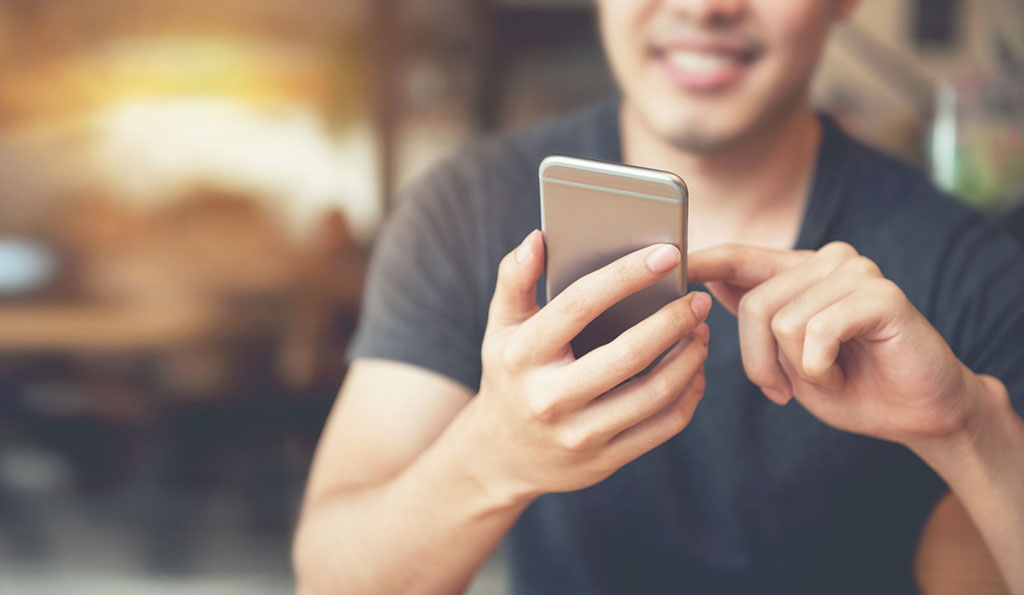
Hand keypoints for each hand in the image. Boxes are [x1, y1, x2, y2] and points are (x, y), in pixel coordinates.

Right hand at [460, 230, 710, 501]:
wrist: (500, 457)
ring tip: (700, 330)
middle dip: (672, 321)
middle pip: (628, 355)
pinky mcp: (604, 460)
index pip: (578, 306)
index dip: (626, 276)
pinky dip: (688, 394)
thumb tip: (538, 238)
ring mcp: (578, 434)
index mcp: (522, 355)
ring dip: (689, 358)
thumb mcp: (501, 327)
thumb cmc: (511, 375)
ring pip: (654, 394)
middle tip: (697, 299)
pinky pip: (662, 426)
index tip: (667, 253)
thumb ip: (516, 279)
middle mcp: (549, 398)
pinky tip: (694, 369)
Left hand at [689, 241, 980, 446]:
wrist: (919, 414)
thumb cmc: (849, 386)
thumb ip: (753, 319)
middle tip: (785, 389)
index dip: (702, 260)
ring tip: (828, 376)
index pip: (739, 257)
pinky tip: (842, 374)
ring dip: (798, 370)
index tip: (669, 262)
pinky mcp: (881, 294)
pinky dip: (821, 369)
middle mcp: (827, 260)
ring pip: (782, 322)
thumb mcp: (784, 357)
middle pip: (754, 304)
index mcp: (798, 272)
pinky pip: (817, 333)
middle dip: (759, 361)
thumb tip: (704, 286)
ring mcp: (857, 272)